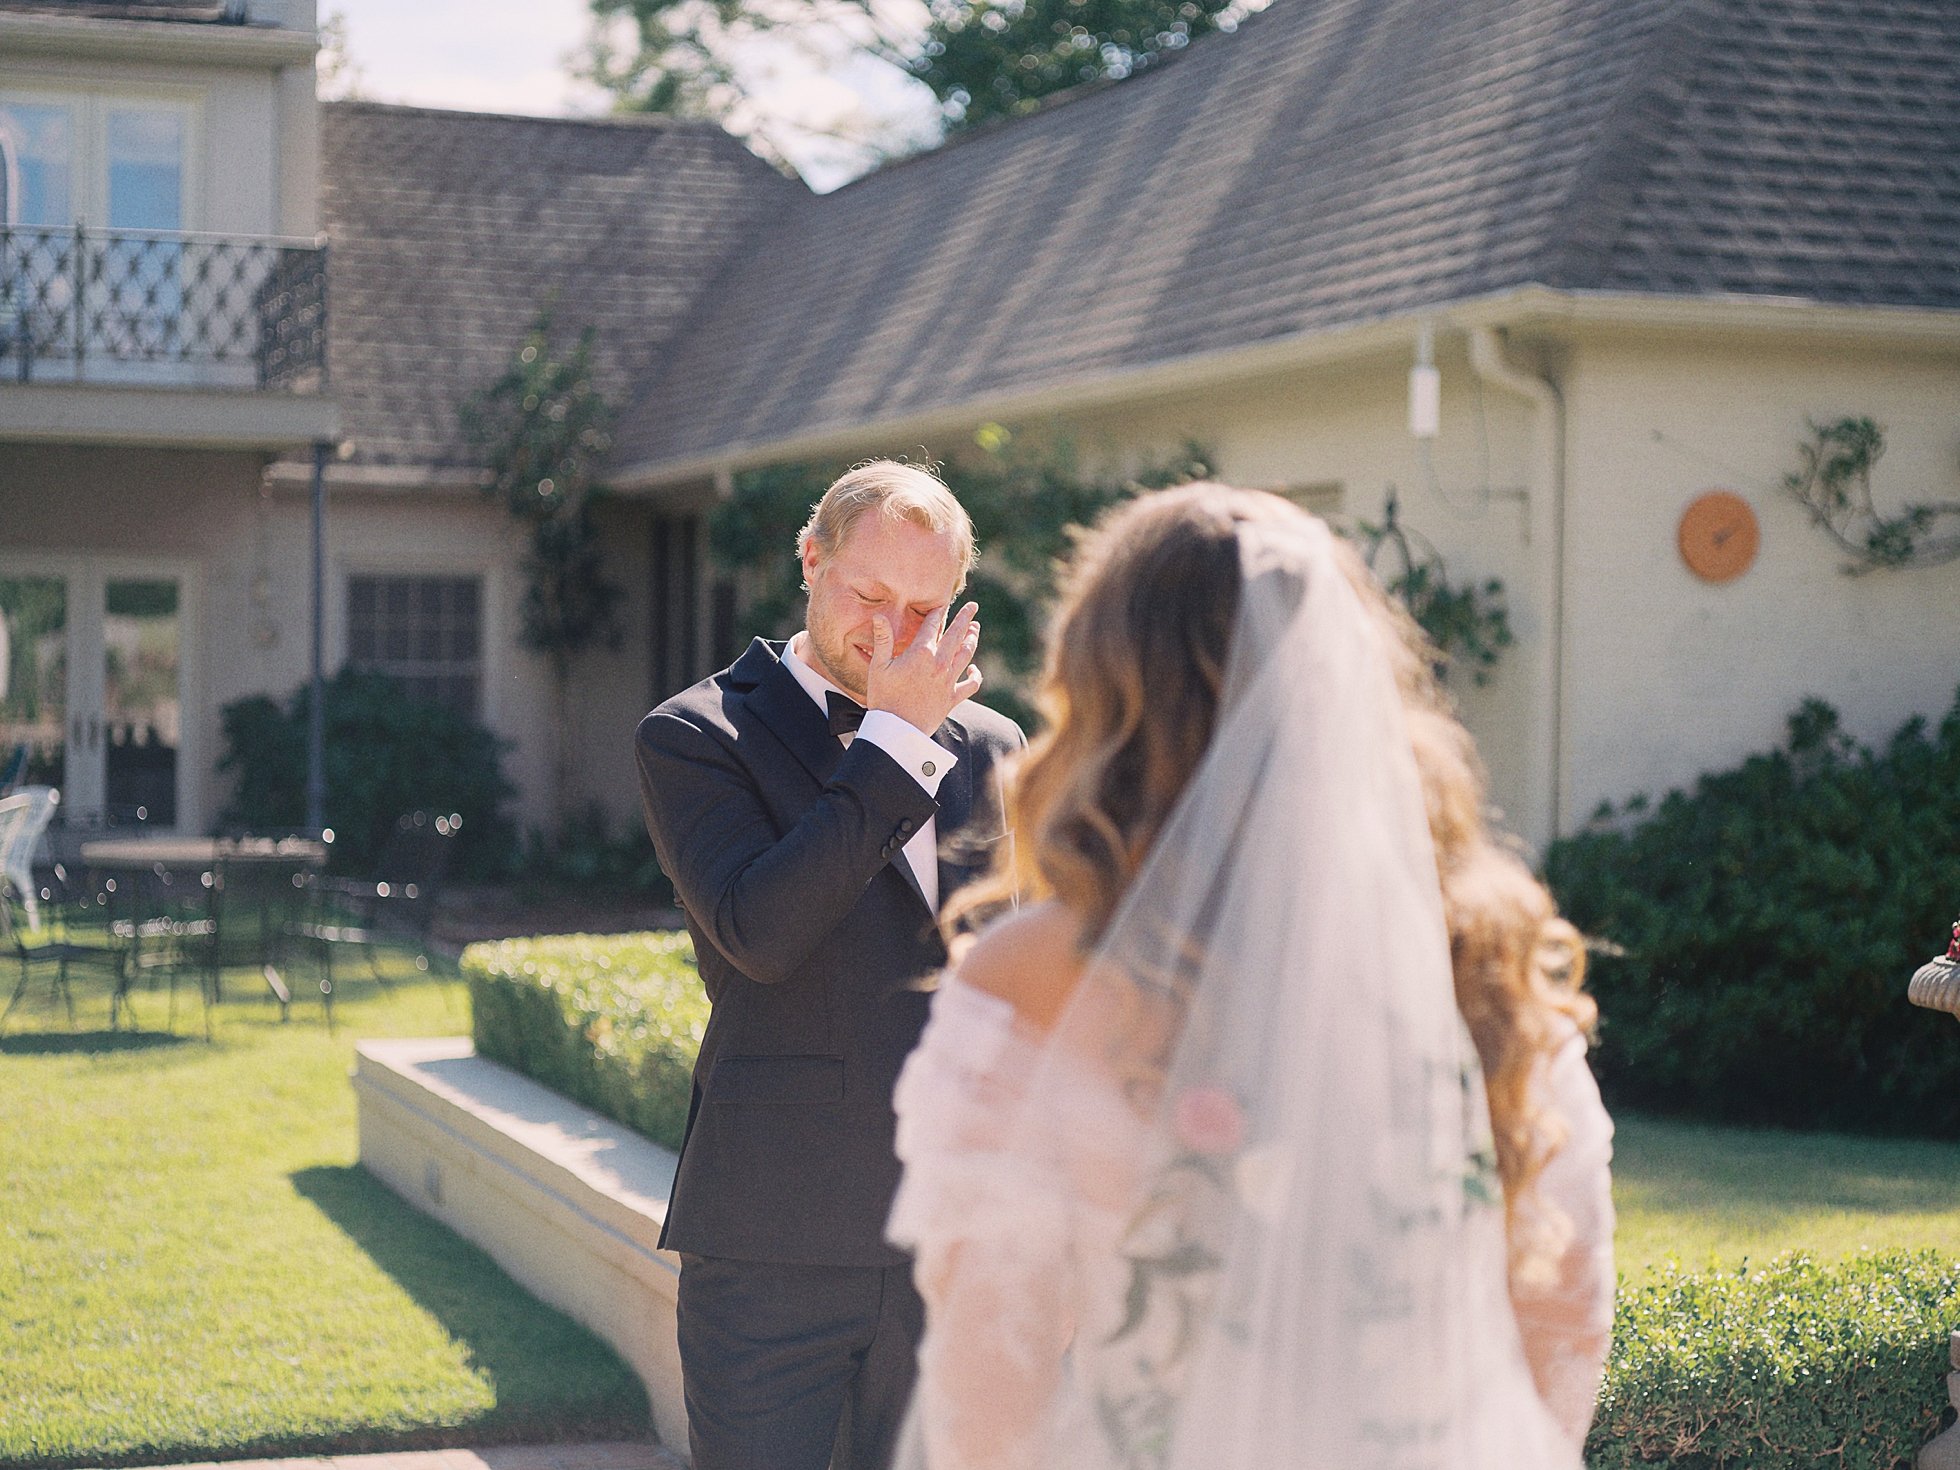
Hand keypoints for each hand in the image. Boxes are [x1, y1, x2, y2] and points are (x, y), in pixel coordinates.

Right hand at [866, 601, 982, 733]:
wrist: (896, 730)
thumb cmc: (883, 698)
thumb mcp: (878, 666)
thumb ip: (882, 639)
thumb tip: (879, 615)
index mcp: (921, 653)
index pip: (932, 625)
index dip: (937, 612)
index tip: (942, 604)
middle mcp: (939, 663)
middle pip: (956, 634)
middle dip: (966, 618)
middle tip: (973, 606)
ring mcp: (948, 681)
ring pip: (966, 654)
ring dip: (972, 639)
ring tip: (975, 629)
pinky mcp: (952, 698)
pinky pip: (971, 685)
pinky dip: (976, 675)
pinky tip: (974, 669)